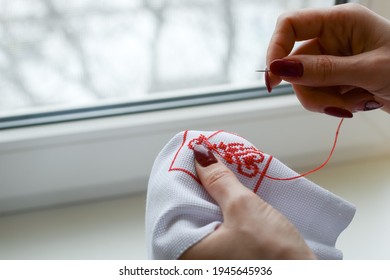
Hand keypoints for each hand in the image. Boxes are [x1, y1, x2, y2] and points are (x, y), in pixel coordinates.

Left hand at [179, 144, 315, 259]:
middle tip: (206, 159)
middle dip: (197, 185)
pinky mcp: (223, 258)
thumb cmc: (273, 254)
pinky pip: (213, 228)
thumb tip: (200, 154)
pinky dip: (219, 210)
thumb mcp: (243, 208)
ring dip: (210, 196)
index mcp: (184, 252)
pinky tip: (228, 195)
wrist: (306, 279)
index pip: (171, 204)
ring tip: (217, 172)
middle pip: (185, 210)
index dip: (181, 176)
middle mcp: (190, 260)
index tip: (191, 155)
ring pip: (201, 218)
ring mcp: (208, 260)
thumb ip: (218, 179)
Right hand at [266, 3, 389, 115]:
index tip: (274, 78)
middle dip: (311, 89)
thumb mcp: (368, 70)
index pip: (290, 25)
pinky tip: (358, 103)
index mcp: (341, 21)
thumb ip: (322, 70)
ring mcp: (333, 60)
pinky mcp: (336, 78)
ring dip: (325, 101)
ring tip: (355, 103)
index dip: (275, 48)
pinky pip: (317, 94)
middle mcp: (333, 38)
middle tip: (334, 105)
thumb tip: (280, 69)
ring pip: (304, 84)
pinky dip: (334, 105)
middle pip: (294, 64)